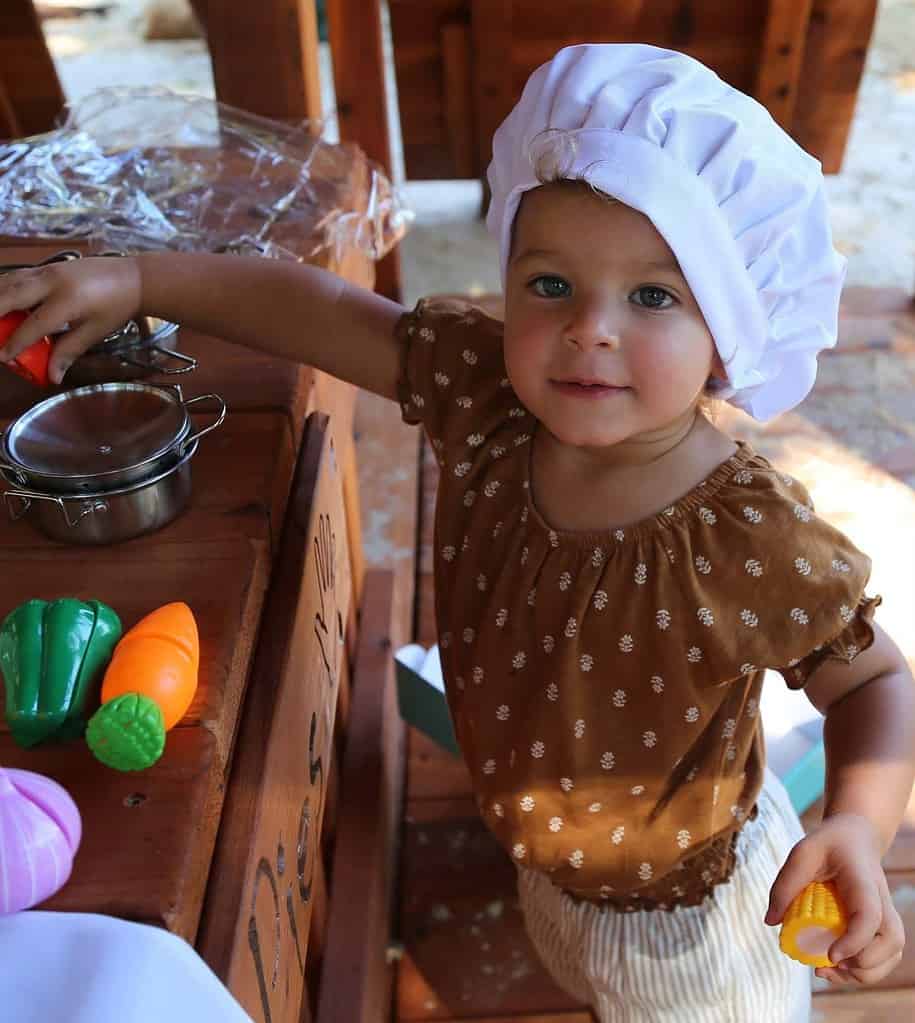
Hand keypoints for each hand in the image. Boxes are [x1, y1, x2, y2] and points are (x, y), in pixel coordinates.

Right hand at [0, 256, 141, 383]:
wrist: (132, 278)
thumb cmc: (116, 307)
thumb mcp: (95, 332)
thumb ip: (69, 351)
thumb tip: (53, 377)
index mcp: (67, 301)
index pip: (33, 325)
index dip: (16, 343)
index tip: (3, 357)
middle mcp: (52, 281)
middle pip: (10, 296)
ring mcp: (48, 269)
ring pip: (9, 281)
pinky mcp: (47, 266)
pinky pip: (18, 275)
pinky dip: (4, 287)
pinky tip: (0, 300)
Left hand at [766, 813, 904, 985]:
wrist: (854, 837)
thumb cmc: (828, 844)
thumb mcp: (801, 854)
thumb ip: (785, 884)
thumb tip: (770, 922)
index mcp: (863, 880)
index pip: (869, 916)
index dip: (855, 940)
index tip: (831, 955)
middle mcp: (882, 900)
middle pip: (890, 941)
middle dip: (863, 964)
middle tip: (827, 964)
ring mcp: (886, 914)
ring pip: (892, 953)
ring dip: (865, 972)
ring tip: (828, 971)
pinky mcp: (883, 925)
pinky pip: (885, 955)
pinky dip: (867, 969)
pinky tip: (837, 967)